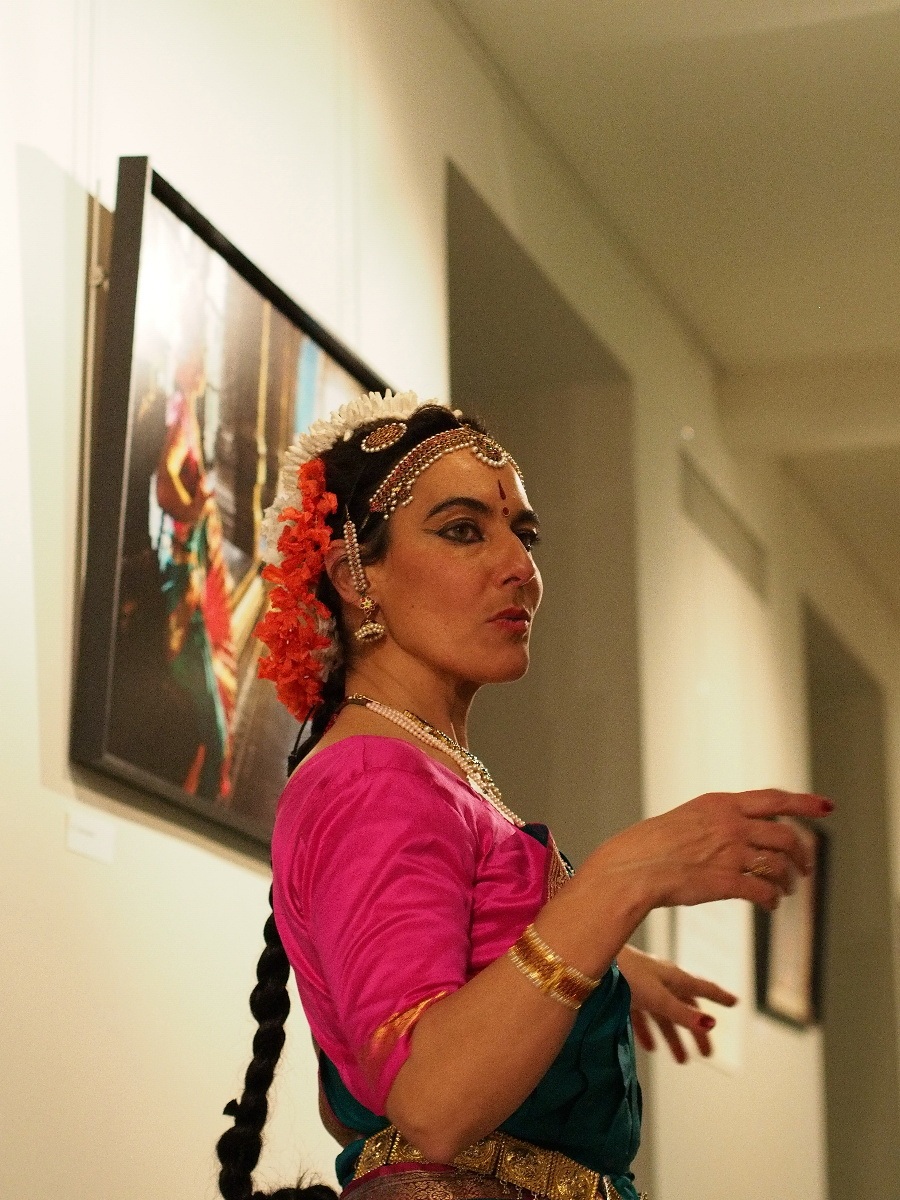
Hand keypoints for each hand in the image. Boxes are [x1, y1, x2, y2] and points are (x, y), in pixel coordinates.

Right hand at [589, 788, 831, 915]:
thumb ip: (720, 820)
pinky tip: (769, 905)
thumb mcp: (689, 816)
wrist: (632, 867)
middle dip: (802, 855)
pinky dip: (773, 900)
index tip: (827, 807)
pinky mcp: (725, 882)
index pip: (775, 799)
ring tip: (785, 890)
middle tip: (804, 868)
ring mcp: (729, 853)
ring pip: (780, 865)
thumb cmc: (653, 844)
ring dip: (789, 881)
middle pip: (787, 836)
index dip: (805, 803)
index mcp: (721, 803)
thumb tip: (747, 830)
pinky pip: (764, 892)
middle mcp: (730, 825)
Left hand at [617, 944, 736, 1062]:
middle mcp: (660, 980)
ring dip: (673, 1037)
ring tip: (681, 1060)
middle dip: (696, 1030)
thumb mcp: (657, 997)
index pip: (702, 988)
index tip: (735, 1002)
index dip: (718, 996)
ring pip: (663, 1015)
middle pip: (684, 1007)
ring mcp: (641, 986)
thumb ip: (681, 1012)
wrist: (587, 962)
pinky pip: (641, 1016)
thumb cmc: (624, 974)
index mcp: (672, 976)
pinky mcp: (623, 994)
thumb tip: (710, 1024)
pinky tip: (650, 1047)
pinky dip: (648, 1032)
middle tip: (707, 1053)